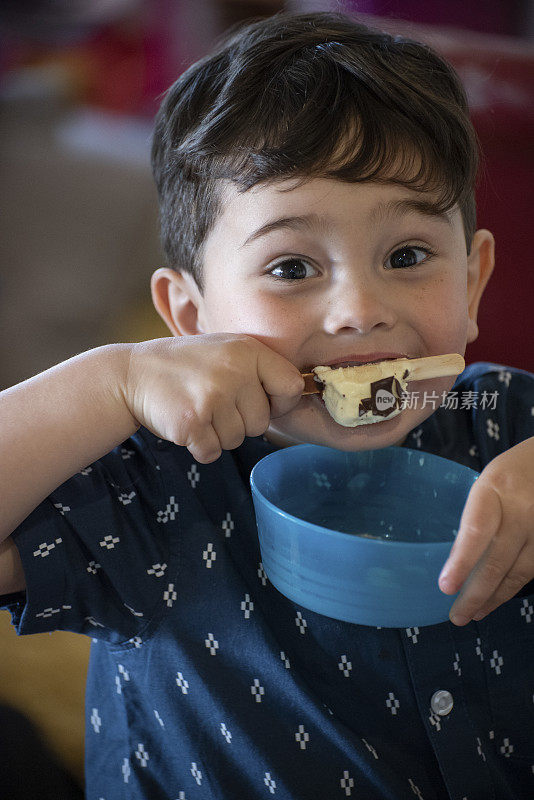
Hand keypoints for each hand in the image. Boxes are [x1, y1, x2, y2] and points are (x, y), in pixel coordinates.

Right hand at [122, 334, 303, 463]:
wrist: (132, 374)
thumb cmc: (187, 366)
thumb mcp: (226, 351)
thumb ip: (259, 369)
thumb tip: (300, 394)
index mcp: (248, 350)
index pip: (290, 386)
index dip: (280, 401)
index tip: (263, 402)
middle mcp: (234, 371)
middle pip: (261, 422)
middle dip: (240, 422)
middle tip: (213, 403)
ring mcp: (213, 396)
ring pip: (237, 440)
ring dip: (218, 435)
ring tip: (197, 410)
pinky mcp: (192, 421)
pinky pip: (212, 452)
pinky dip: (200, 447)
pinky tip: (186, 424)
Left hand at [438, 436, 533, 624]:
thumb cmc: (513, 473)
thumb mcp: (487, 483)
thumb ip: (475, 516)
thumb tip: (455, 559)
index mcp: (496, 488)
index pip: (477, 530)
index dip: (461, 562)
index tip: (446, 586)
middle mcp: (523, 510)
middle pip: (497, 560)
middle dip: (475, 594)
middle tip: (456, 615)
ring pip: (518, 574)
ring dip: (494, 598)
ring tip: (473, 613)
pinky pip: (532, 573)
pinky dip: (512, 588)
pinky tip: (496, 599)